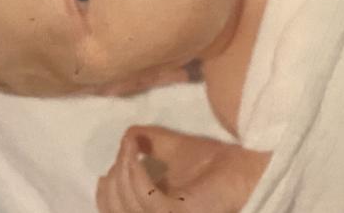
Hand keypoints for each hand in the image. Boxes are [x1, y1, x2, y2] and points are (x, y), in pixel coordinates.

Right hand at [96, 125, 270, 212]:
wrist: (238, 163)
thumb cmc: (207, 157)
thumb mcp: (166, 144)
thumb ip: (144, 140)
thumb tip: (124, 138)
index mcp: (152, 208)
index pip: (113, 211)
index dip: (105, 194)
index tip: (109, 168)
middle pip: (115, 210)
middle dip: (112, 180)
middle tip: (124, 152)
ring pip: (128, 207)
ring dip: (123, 172)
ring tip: (131, 148)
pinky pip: (147, 200)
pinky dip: (136, 174)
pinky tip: (136, 154)